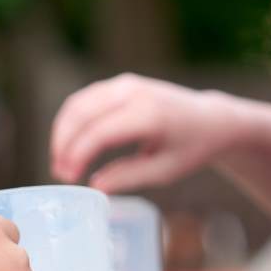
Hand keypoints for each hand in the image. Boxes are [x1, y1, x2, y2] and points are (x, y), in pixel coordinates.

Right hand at [49, 73, 246, 192]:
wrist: (210, 118)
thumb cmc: (190, 148)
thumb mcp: (165, 170)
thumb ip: (129, 177)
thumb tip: (94, 187)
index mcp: (150, 114)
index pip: (100, 132)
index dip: (78, 156)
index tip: (69, 179)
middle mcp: (134, 92)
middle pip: (82, 114)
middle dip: (64, 145)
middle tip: (60, 174)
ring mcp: (125, 83)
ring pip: (77, 103)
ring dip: (63, 132)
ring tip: (61, 162)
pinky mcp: (119, 84)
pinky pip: (85, 99)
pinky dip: (71, 121)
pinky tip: (69, 145)